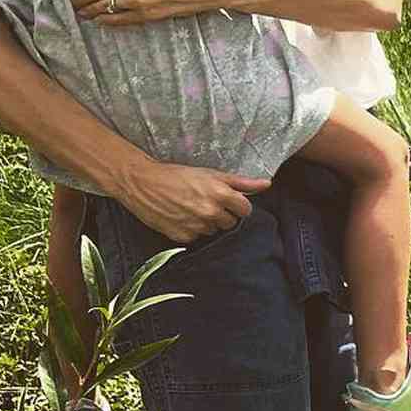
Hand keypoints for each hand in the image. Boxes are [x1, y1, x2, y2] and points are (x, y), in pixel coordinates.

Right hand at [113, 158, 272, 243]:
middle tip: (205, 202)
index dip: (238, 205)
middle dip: (222, 214)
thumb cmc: (178, 175)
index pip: (246, 210)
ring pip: (213, 231)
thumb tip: (267, 184)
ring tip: (191, 207)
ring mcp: (196, 226)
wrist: (142, 183)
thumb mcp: (211, 174)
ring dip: (207, 222)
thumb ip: (242, 182)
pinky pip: (196, 237)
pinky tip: (181, 216)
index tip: (228, 201)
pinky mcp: (182, 236)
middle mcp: (211, 212)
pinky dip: (192, 229)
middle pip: (230, 222)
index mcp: (221, 195)